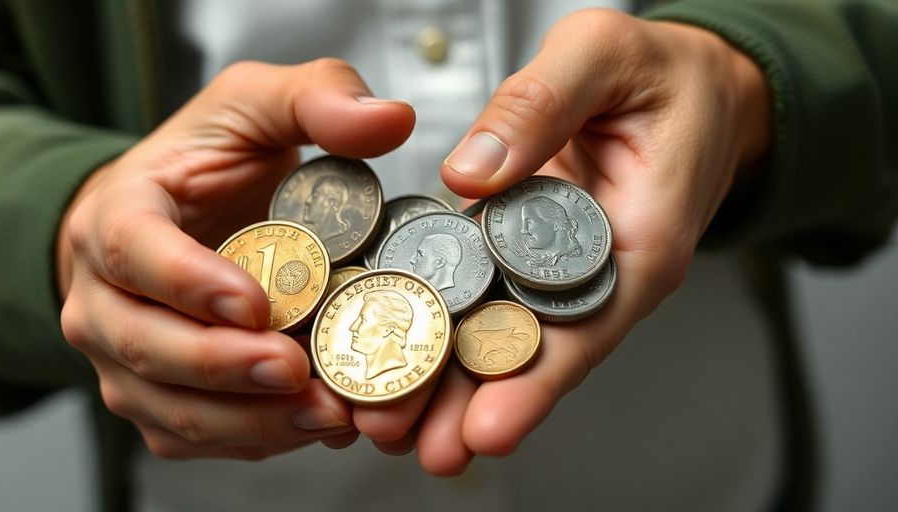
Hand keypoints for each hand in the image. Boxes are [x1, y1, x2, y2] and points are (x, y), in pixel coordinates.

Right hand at [57, 59, 414, 458]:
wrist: (164, 218)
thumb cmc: (205, 165)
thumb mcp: (253, 105)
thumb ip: (314, 98)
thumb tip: (391, 121)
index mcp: (115, 214)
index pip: (133, 251)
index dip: (190, 282)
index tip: (255, 304)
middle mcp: (102, 298)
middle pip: (149, 346)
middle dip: (227, 368)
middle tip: (299, 374)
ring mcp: (123, 359)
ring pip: (171, 407)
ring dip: (249, 420)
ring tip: (325, 414)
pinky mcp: (155, 400)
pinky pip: (195, 437)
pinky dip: (254, 440)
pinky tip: (314, 426)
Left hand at [349, 9, 770, 471]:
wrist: (684, 86)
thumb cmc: (662, 71)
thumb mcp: (606, 52)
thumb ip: (543, 100)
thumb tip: (470, 171)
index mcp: (641, 239)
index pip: (586, 325)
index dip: (536, 380)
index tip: (488, 427)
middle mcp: (598, 270)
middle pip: (534, 351)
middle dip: (474, 403)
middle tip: (416, 446)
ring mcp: (556, 266)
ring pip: (499, 333)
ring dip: (446, 382)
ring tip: (388, 425)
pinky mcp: (520, 249)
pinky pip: (478, 292)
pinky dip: (437, 323)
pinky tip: (391, 352)